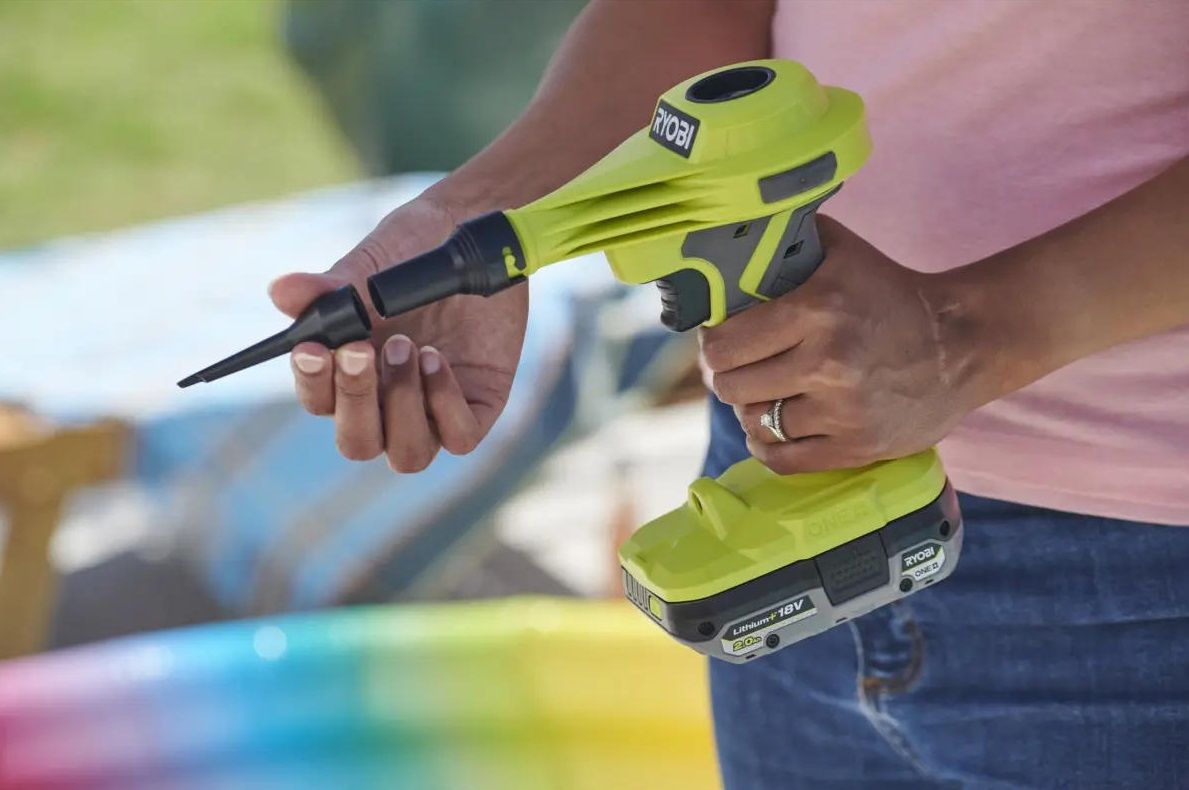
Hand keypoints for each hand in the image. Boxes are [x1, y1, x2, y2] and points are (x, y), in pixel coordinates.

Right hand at [269, 195, 527, 470]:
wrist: (476, 238)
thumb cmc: (415, 254)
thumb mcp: (372, 265)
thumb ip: (330, 287)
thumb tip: (280, 292)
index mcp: (349, 373)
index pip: (319, 400)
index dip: (312, 383)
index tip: (311, 348)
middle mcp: (387, 402)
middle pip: (358, 442)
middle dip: (355, 399)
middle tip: (361, 349)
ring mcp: (433, 410)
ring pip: (407, 454)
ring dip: (401, 405)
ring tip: (407, 345)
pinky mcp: (477, 406)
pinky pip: (458, 437)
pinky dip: (445, 403)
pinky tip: (437, 358)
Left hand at [700, 217, 982, 473]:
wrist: (964, 342)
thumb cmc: (891, 292)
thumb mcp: (841, 252)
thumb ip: (787, 242)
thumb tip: (731, 241)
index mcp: (817, 309)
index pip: (725, 344)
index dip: (713, 343)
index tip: (719, 339)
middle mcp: (827, 362)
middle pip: (732, 386)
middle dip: (727, 375)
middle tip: (737, 367)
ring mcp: (843, 411)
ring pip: (755, 422)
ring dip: (751, 408)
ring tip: (763, 392)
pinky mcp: (857, 447)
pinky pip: (782, 460)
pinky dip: (766, 445)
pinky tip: (770, 429)